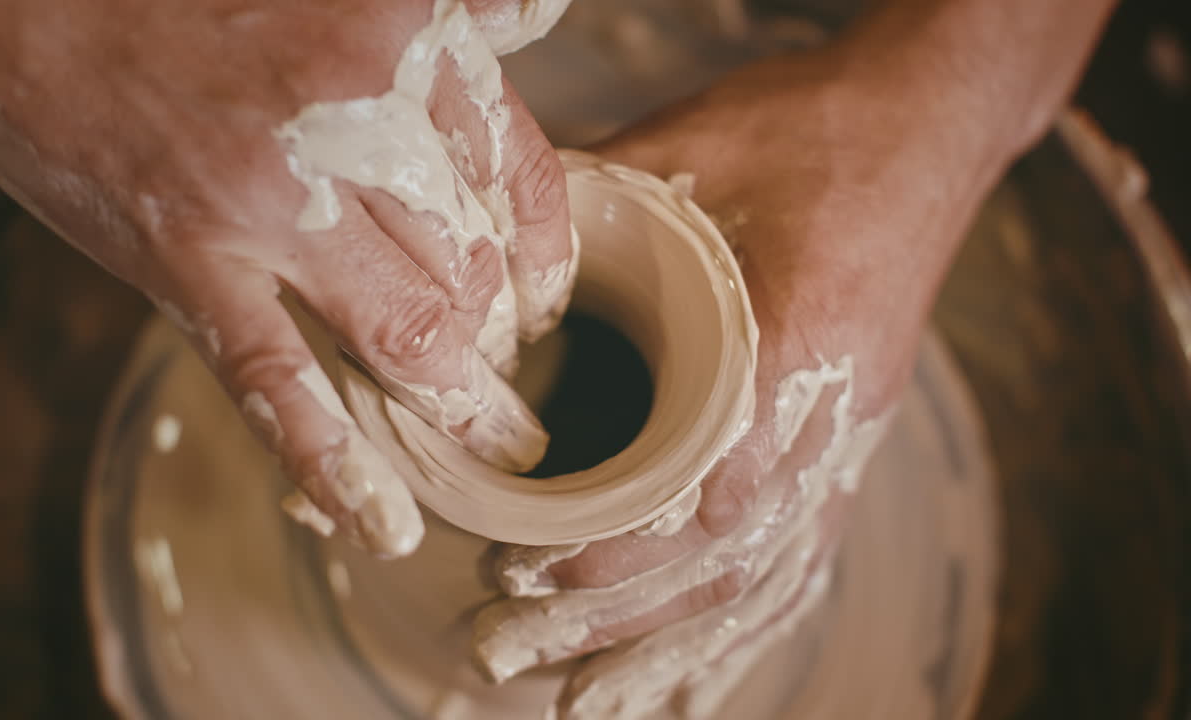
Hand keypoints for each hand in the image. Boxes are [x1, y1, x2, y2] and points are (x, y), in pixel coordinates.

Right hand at [0, 0, 573, 556]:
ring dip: (456, 403)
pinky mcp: (186, 258)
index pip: (521, 178)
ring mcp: (274, 196)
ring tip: (488, 438)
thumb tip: (533, 19)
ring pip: (407, 330)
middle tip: (504, 373)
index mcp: (403, 36)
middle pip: (471, 265)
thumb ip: (443, 28)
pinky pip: (280, 379)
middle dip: (499, 336)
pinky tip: (382, 523)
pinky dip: (335, 461)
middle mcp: (359, 115)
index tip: (543, 299)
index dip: (543, 256)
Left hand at [472, 38, 1036, 718]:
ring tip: (581, 703)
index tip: (519, 570)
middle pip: (722, 560)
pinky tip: (690, 681)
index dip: (613, 548)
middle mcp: (832, 415)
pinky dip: (737, 626)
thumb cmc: (811, 127)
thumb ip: (592, 221)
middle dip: (611, 626)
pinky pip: (796, 557)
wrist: (925, 124)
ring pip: (758, 578)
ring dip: (666, 648)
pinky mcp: (846, 444)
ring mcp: (848, 439)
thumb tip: (486, 281)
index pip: (705, 489)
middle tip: (501, 656)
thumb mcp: (690, 148)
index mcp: (797, 344)